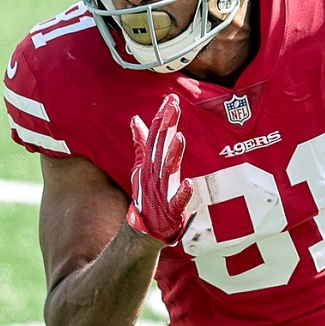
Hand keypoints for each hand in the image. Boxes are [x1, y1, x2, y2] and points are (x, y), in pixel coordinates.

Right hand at [126, 94, 194, 244]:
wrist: (145, 227)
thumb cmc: (147, 194)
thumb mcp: (142, 166)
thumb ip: (142, 143)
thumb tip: (136, 119)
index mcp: (151, 162)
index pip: (156, 135)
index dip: (163, 116)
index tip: (171, 98)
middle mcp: (155, 173)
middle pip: (160, 146)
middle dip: (167, 126)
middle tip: (174, 106)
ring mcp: (162, 190)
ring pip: (167, 169)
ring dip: (173, 154)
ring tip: (179, 138)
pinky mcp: (170, 209)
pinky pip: (176, 201)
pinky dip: (182, 193)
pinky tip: (188, 184)